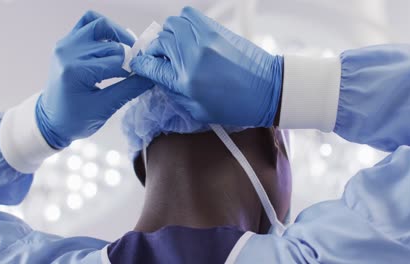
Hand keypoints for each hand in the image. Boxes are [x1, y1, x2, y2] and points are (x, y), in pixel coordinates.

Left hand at [37, 11, 153, 148]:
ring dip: (118, 38)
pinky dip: (104, 29)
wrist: (51, 120)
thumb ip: (130, 89)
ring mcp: (66, 44)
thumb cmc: (75, 119)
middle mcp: (68, 52)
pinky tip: (112, 43)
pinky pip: (88, 22)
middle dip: (128, 56)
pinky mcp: (67, 42)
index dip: (133, 70)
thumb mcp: (105, 107)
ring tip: (128, 52)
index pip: (117, 62)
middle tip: (136, 69)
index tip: (141, 78)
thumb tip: (151, 76)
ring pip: (101, 26)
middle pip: (112, 45)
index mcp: (75, 70)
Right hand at [130, 7, 282, 127]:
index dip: (140, 66)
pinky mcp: (216, 29)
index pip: (150, 66)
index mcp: (186, 81)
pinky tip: (188, 36)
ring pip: (171, 25)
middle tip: (161, 60)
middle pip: (158, 42)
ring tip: (176, 48)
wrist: (269, 90)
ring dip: (168, 36)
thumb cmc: (237, 106)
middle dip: (154, 52)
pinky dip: (183, 23)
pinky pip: (189, 14)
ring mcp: (204, 38)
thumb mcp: (198, 111)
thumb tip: (158, 76)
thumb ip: (173, 93)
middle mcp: (192, 56)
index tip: (139, 66)